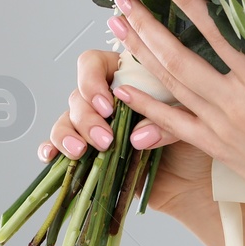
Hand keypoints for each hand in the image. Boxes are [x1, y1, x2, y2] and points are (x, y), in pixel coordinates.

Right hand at [37, 49, 214, 216]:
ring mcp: (95, 124)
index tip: (108, 103)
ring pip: (66, 119)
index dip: (92, 80)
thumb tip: (137, 137)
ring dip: (68, 134)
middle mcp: (108, 97)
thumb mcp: (188, 124)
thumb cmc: (193, 143)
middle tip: (106, 139)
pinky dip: (51, 148)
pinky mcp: (88, 150)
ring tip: (81, 151)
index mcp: (129, 76)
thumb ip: (165, 123)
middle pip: (78, 95)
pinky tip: (50, 156)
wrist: (193, 182)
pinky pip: (58, 145)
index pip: (93, 63)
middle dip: (87, 117)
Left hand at [106, 0, 244, 217]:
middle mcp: (232, 103)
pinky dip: (145, 105)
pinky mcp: (213, 145)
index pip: (218, 34)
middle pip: (178, 57)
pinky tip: (122, 89)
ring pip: (169, 84)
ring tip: (117, 26)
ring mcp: (217, 126)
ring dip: (140, 54)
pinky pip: (171, 123)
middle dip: (147, 25)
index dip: (189, 3)